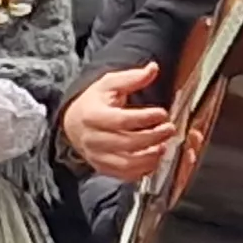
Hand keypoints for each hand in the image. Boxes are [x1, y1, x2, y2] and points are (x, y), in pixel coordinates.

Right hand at [64, 64, 173, 181]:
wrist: (73, 123)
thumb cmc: (94, 103)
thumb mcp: (109, 84)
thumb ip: (132, 78)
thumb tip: (153, 68)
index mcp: (92, 116)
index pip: (122, 120)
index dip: (146, 118)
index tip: (162, 113)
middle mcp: (92, 139)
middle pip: (127, 143)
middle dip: (153, 137)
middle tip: (169, 129)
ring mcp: (96, 155)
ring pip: (127, 163)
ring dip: (150, 156)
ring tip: (163, 145)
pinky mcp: (102, 167)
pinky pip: (124, 174)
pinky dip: (143, 169)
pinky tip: (153, 158)